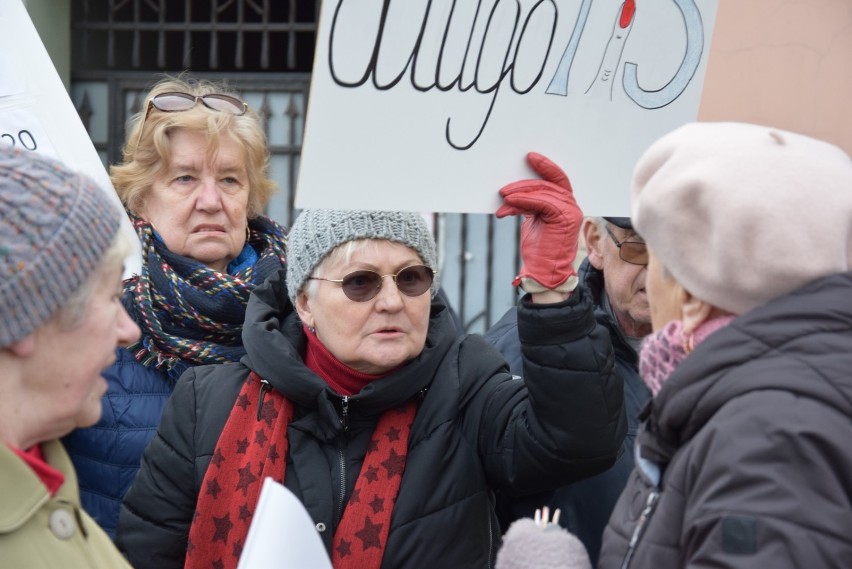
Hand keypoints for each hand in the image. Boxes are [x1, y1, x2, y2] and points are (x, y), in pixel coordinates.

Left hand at [496, 152, 582, 291]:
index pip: (557, 179)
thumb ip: (531, 204)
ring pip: (542, 192)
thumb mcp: (533, 220)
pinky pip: (541, 202)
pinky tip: (509, 204)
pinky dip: (523, 201)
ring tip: (503, 199)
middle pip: (546, 184)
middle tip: (503, 189)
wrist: (545, 272)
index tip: (529, 157)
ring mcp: (570, 212)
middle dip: (523, 184)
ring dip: (518, 194)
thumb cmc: (539, 250)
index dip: (544, 166)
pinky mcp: (564, 218)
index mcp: (565, 205)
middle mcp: (571, 206)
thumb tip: (514, 191)